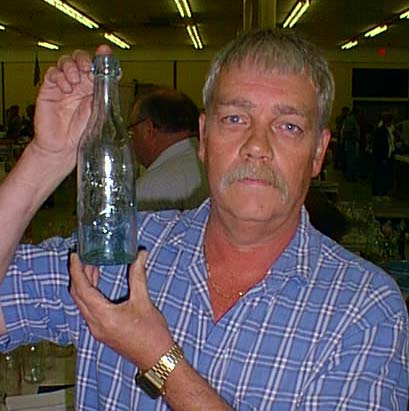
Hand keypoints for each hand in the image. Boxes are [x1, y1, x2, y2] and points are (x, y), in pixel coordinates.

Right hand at [33, 45, 111, 167]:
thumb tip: (116, 74)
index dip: (101, 59)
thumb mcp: (99, 111)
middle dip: (84, 59)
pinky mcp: (48, 89)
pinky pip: (53, 74)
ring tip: (76, 81)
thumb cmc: (82, 132)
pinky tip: (66, 88)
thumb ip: (105, 93)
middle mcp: (79, 84)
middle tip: (87, 68)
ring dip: (72, 67)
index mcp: (93, 88)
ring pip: (65, 62)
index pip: (96, 67)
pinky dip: (60, 77)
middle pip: (80, 59)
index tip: (105, 54)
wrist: (63, 147)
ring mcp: (63, 85)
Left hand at [69, 251, 174, 368]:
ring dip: (84, 285)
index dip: (77, 270)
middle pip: (78, 295)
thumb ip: (138, 276)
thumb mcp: (144, 301)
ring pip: (82, 303)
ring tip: (92, 266)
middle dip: (79, 275)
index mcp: (103, 315)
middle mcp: (94, 323)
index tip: (75, 254)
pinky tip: (98, 285)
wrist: (157, 358)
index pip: (82, 289)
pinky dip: (89, 295)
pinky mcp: (101, 332)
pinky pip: (88, 310)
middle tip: (85, 257)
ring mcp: (96, 329)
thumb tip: (140, 254)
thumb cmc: (152, 332)